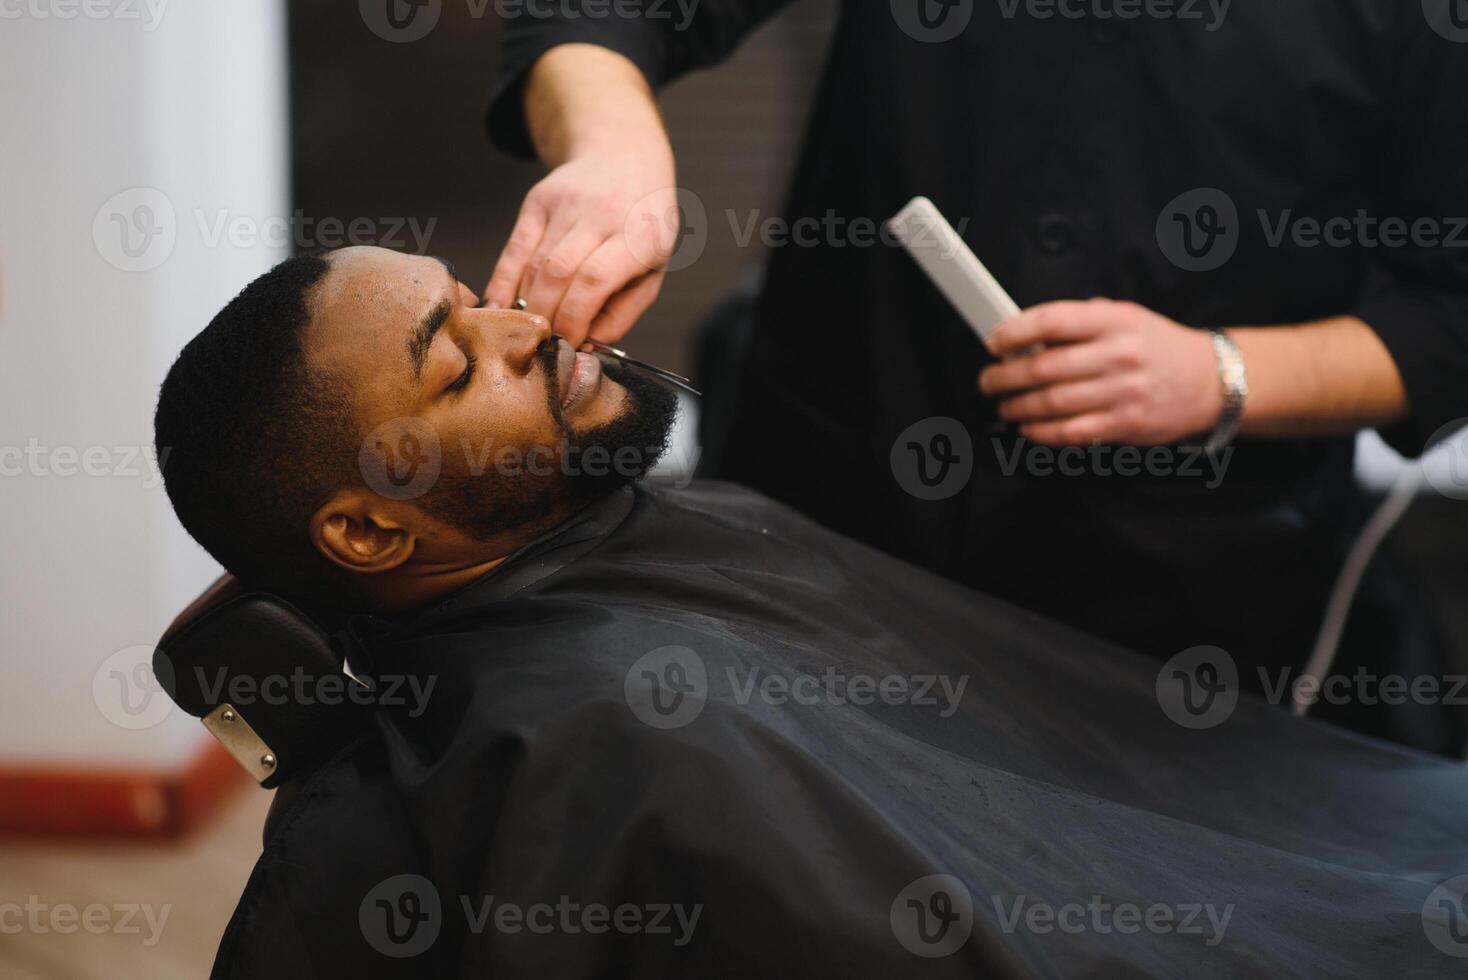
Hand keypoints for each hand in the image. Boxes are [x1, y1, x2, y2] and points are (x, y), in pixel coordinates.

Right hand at [483, 149, 675, 347]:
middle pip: (559, 273)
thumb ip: (623, 312)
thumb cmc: (643, 227)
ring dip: (527, 304)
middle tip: (545, 344)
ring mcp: (567, 202)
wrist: (626, 160)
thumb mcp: (652, 270)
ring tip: (529, 331)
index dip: (575, 318)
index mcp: (639, 236)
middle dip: (547, 317)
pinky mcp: (538, 200)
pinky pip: (515, 248)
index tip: (569, 345)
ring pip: (534, 264)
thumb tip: (587, 347)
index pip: (595, 280)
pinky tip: (500, 306)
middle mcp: (602, 214)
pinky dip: (503, 281)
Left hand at [978, 299, 1222, 444]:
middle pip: (1044, 367)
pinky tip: (1027, 427)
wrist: (1210, 380)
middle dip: (1005, 377)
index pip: (1052, 321)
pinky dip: (1041, 432)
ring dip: (1017, 406)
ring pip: (1053, 403)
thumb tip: (1028, 335)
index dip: (1014, 332)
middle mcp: (1118, 355)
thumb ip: (1081, 322)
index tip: (994, 343)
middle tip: (988, 380)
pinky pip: (1071, 432)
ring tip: (1004, 405)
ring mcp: (1123, 392)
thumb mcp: (1126, 317)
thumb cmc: (1158, 347)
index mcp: (1115, 321)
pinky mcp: (1125, 425)